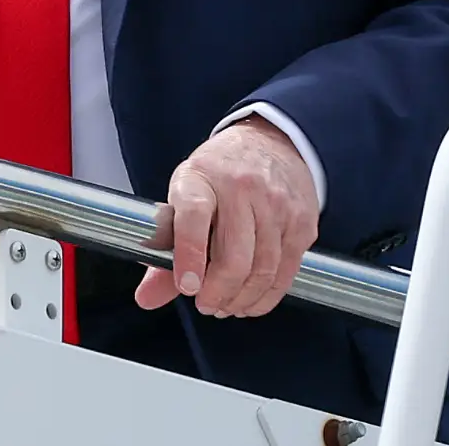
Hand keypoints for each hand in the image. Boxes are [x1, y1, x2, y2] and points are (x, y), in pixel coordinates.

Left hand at [136, 117, 319, 317]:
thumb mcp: (183, 196)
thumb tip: (146, 299)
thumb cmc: (218, 176)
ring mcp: (278, 204)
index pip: (194, 216)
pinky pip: (285, 272)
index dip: (189, 256)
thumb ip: (164, 250)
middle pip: (234, 257)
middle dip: (218, 293)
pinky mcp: (302, 222)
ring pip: (262, 271)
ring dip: (242, 300)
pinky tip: (251, 299)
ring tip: (227, 305)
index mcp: (202, 178)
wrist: (271, 142)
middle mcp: (242, 187)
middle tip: (206, 305)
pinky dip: (266, 296)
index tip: (187, 287)